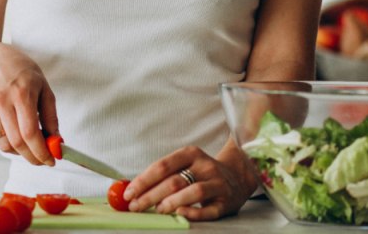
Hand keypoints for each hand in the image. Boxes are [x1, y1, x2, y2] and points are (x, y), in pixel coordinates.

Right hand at [0, 44, 58, 165]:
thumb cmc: (20, 72)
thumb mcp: (43, 87)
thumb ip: (51, 116)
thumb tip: (57, 142)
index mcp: (21, 93)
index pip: (30, 133)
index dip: (41, 151)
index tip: (51, 160)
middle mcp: (1, 102)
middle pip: (17, 143)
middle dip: (33, 157)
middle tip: (43, 160)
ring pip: (5, 145)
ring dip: (21, 152)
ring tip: (30, 144)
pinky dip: (9, 144)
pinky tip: (16, 134)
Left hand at [122, 145, 258, 220]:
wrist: (238, 177)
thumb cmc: (202, 173)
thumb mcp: (185, 166)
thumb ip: (163, 175)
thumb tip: (132, 189)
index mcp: (191, 154)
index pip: (162, 166)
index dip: (143, 180)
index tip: (129, 193)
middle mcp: (205, 166)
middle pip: (174, 180)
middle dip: (151, 195)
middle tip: (136, 206)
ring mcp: (217, 183)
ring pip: (193, 191)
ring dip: (171, 202)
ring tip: (157, 210)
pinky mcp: (226, 201)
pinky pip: (209, 209)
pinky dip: (193, 212)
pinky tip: (180, 214)